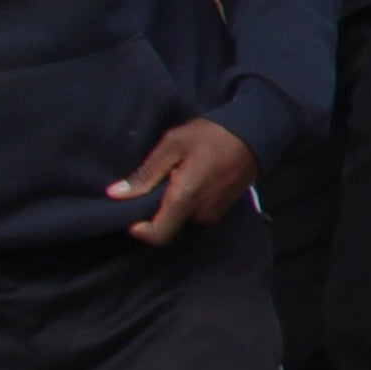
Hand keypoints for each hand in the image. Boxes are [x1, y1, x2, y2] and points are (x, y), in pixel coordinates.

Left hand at [109, 117, 256, 245]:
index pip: (157, 235)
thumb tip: (115, 195)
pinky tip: (191, 179)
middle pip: (167, 226)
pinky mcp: (222, 210)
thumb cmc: (211, 136)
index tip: (131, 213)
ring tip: (176, 177)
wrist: (255, 134)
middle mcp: (200, 213)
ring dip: (173, 205)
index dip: (139, 230)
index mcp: (185, 199)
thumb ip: (145, 174)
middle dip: (156, 210)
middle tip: (157, 183)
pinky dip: (187, 203)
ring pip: (181, 219)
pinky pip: (195, 214)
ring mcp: (213, 214)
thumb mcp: (172, 145)